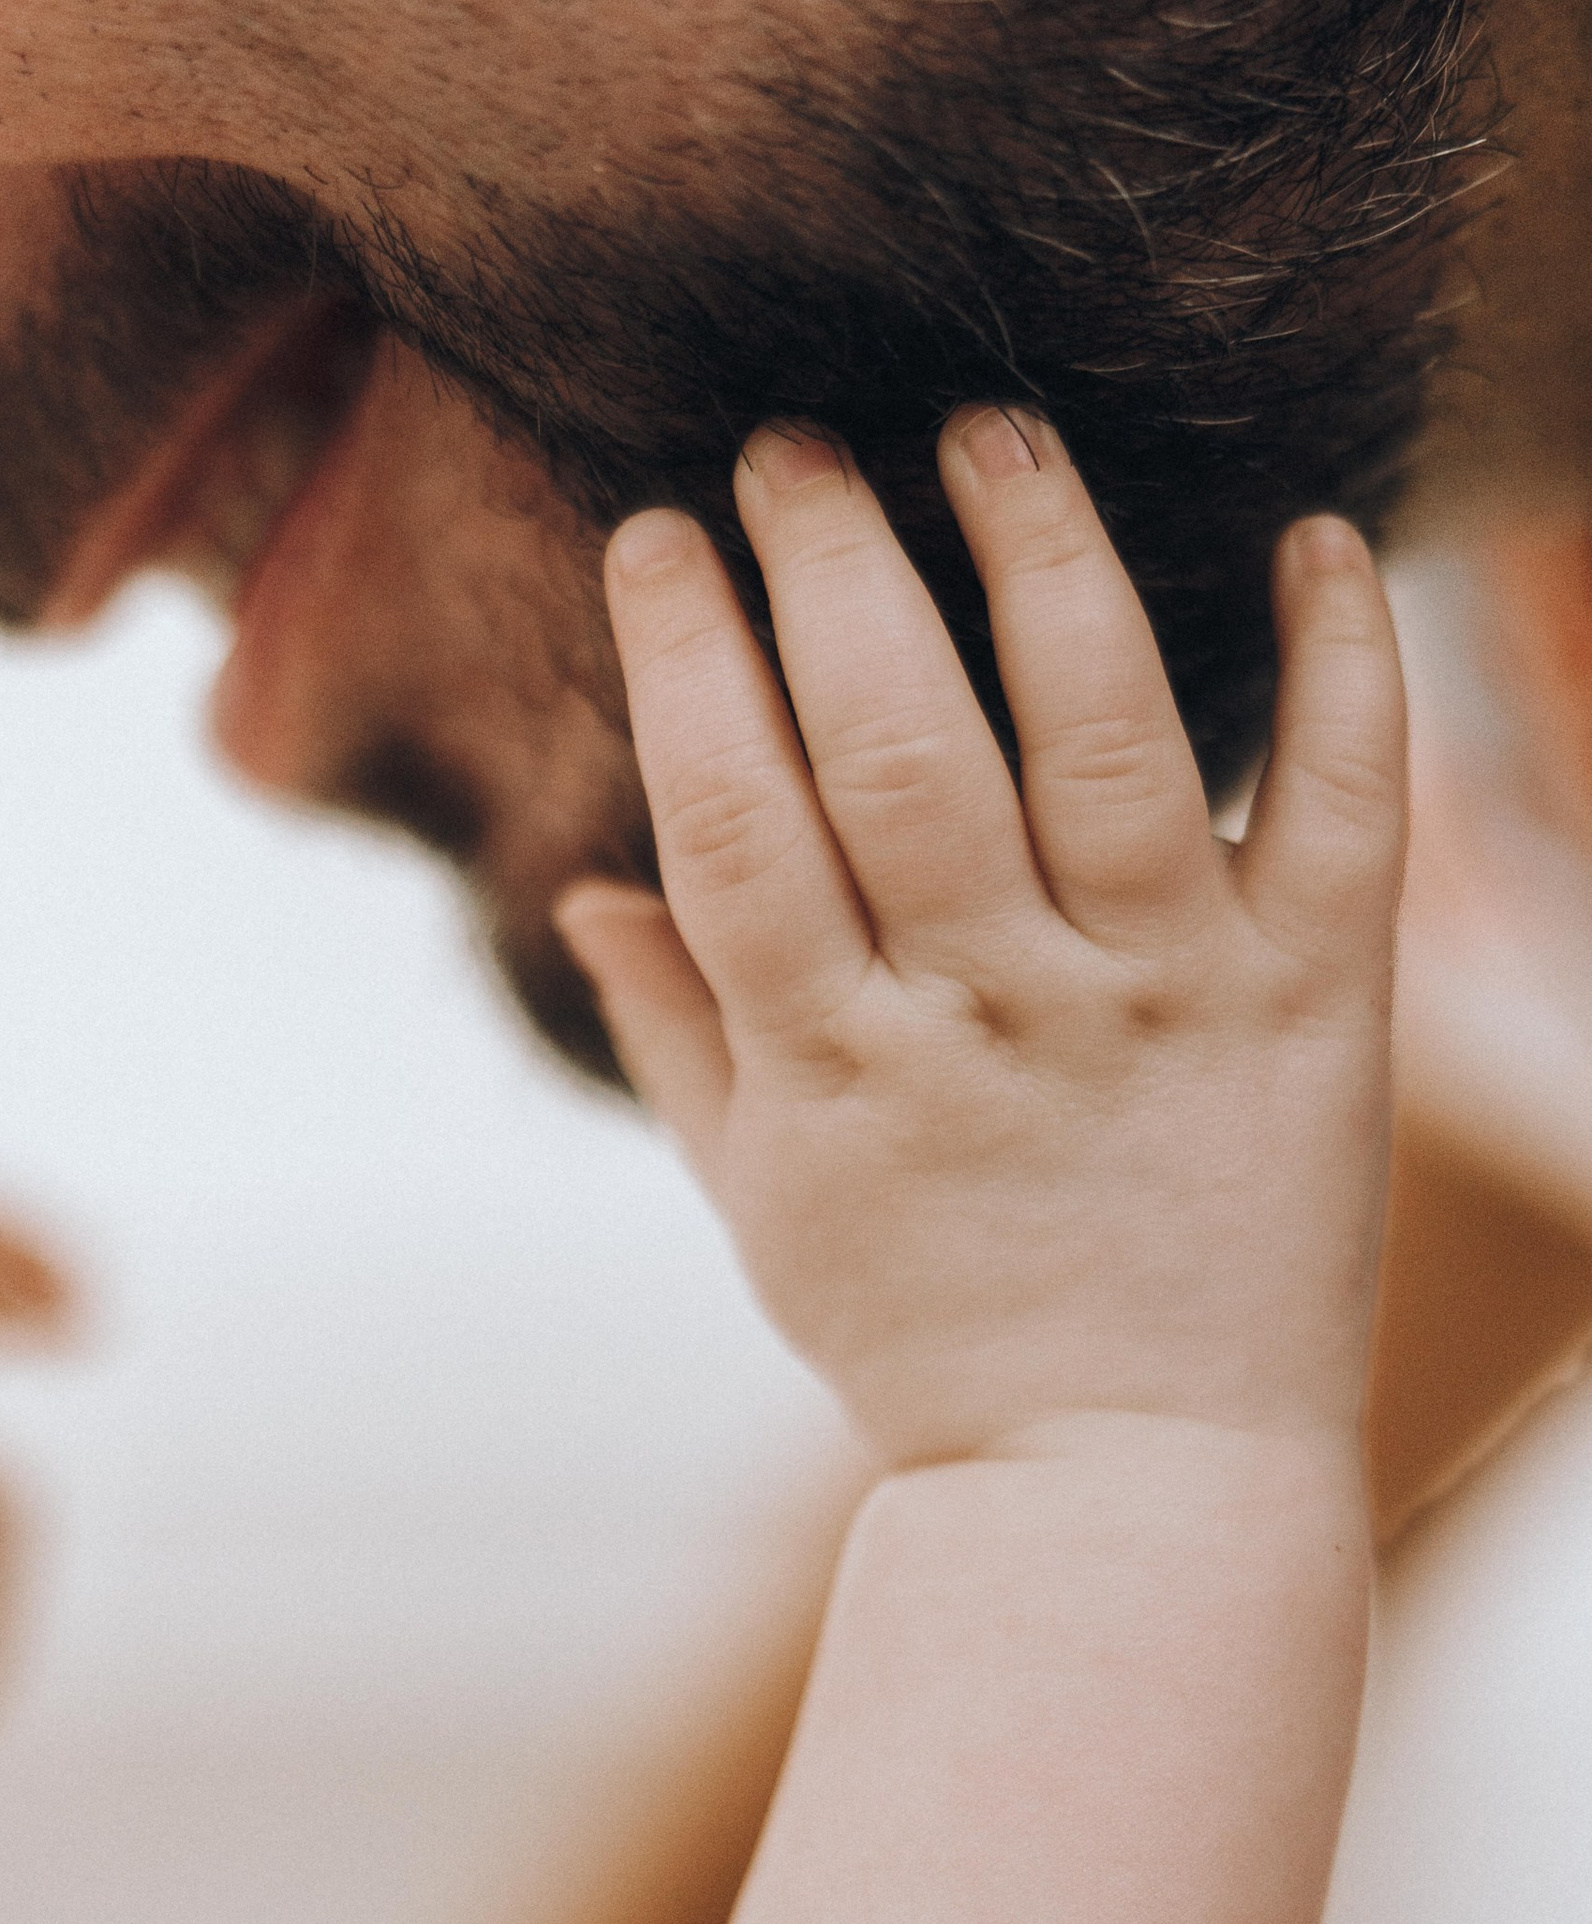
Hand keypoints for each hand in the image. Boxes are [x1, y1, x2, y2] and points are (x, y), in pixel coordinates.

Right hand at [558, 414, 1405, 1468]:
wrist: (1133, 1489)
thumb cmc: (932, 1343)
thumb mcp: (764, 1213)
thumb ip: (678, 1039)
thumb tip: (584, 883)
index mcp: (838, 1071)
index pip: (737, 820)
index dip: (689, 660)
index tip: (658, 534)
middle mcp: (997, 1017)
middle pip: (900, 745)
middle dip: (832, 566)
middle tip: (793, 445)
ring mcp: (1163, 1003)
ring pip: (1104, 734)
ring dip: (1043, 557)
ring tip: (988, 433)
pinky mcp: (1315, 1007)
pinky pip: (1340, 803)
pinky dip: (1339, 661)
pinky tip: (1315, 537)